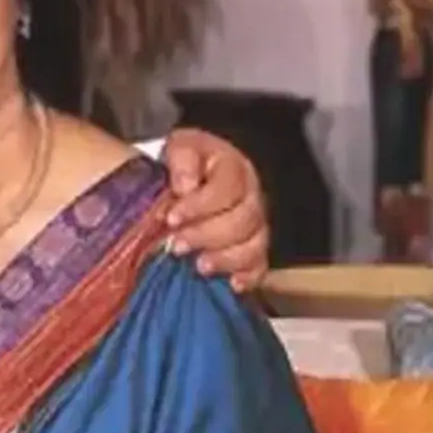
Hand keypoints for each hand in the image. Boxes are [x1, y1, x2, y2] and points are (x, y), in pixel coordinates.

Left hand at [161, 129, 268, 293]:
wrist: (194, 177)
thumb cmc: (186, 164)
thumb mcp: (179, 148)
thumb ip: (182, 160)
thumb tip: (185, 186)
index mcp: (234, 168)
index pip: (227, 187)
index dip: (200, 206)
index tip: (171, 218)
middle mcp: (251, 195)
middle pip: (243, 219)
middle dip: (208, 235)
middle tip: (177, 245)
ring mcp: (256, 223)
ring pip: (255, 244)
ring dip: (227, 258)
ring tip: (199, 266)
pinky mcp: (253, 248)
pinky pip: (262, 265)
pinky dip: (249, 276)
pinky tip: (232, 284)